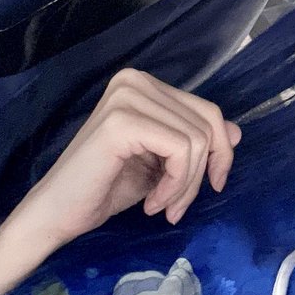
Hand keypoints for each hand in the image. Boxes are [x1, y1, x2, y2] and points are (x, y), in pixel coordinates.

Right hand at [11, 70, 240, 250]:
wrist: (56, 215)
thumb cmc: (104, 188)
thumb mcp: (162, 162)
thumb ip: (195, 142)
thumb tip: (238, 131)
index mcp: (144, 83)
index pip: (207, 111)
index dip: (219, 153)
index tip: (209, 187)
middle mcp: (135, 80)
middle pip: (208, 122)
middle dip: (204, 172)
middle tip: (178, 206)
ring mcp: (127, 95)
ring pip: (197, 139)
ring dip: (187, 185)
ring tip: (162, 206)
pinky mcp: (122, 120)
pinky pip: (180, 150)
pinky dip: (176, 184)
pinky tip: (152, 202)